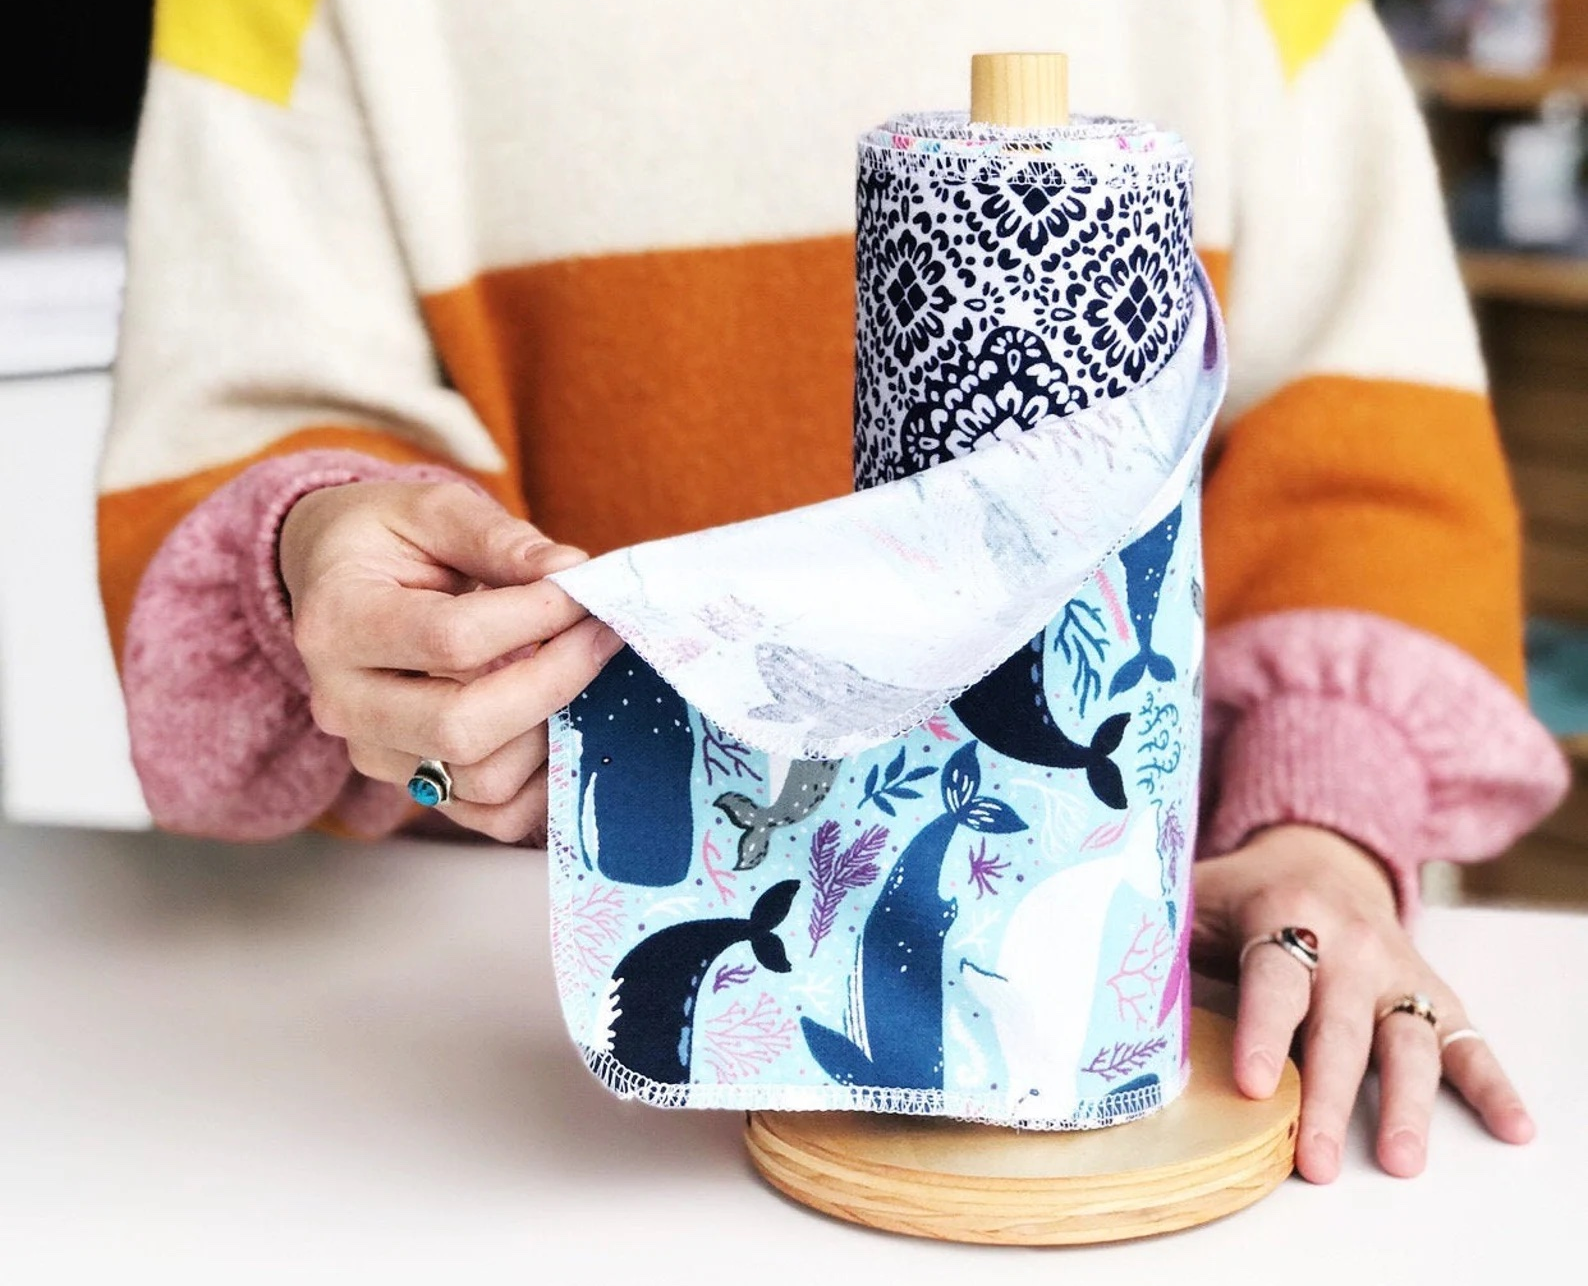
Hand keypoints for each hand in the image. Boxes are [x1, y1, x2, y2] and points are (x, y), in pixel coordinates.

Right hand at [279, 479, 623, 841]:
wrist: (339, 581)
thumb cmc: (387, 539)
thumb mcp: (431, 509)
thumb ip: (498, 538)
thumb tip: (569, 570)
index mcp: (337, 622)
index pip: (450, 638)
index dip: (536, 615)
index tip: (585, 588)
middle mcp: (343, 702)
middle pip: (462, 726)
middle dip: (555, 681)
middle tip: (602, 634)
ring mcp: (377, 754)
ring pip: (484, 779)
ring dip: (556, 729)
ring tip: (587, 671)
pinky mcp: (416, 785)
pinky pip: (494, 816)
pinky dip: (548, 783)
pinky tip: (572, 723)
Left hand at [1192, 824, 1534, 1181]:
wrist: (1319, 854)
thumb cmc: (1241, 891)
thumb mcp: (1196, 892)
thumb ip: (1157, 930)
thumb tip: (1094, 972)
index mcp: (1283, 913)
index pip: (1274, 978)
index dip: (1265, 1032)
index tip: (1256, 1086)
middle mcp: (1348, 944)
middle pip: (1340, 1028)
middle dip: (1329, 1098)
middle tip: (1316, 1161)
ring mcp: (1394, 971)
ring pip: (1406, 1040)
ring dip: (1407, 1103)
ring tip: (1401, 1162)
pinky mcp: (1429, 992)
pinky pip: (1465, 1038)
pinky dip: (1491, 1083)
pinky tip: (1512, 1127)